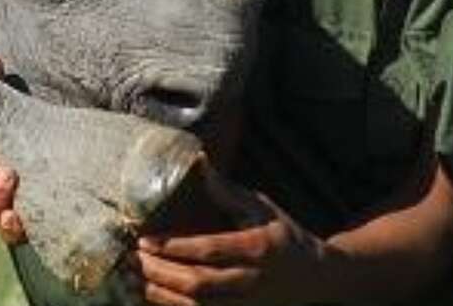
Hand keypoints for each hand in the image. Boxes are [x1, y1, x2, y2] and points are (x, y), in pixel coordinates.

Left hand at [130, 168, 330, 305]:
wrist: (317, 278)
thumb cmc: (284, 236)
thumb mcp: (262, 208)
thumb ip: (227, 191)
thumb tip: (199, 160)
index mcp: (258, 248)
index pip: (210, 250)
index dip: (175, 248)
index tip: (147, 240)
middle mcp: (253, 280)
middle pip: (199, 283)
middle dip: (162, 272)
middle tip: (136, 258)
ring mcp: (248, 305)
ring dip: (163, 294)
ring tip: (138, 276)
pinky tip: (156, 295)